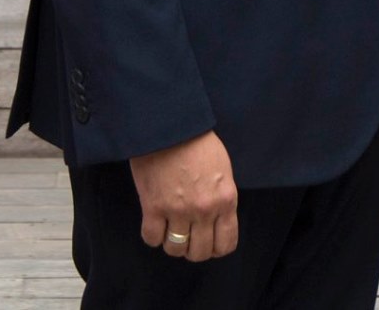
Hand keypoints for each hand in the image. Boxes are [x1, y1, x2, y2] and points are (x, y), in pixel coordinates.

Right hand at [129, 130, 238, 261]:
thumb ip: (222, 197)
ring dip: (173, 244)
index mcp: (225, 200)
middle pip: (200, 252)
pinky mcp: (153, 207)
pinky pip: (152, 239)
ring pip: (176, 250)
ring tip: (170, 230)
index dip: (217, 248)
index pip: (226, 243)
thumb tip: (216, 219)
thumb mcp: (223, 170)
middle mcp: (204, 210)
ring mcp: (178, 211)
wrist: (171, 126)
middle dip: (194, 249)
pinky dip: (153, 236)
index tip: (209, 243)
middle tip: (188, 237)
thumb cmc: (198, 142)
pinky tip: (155, 223)